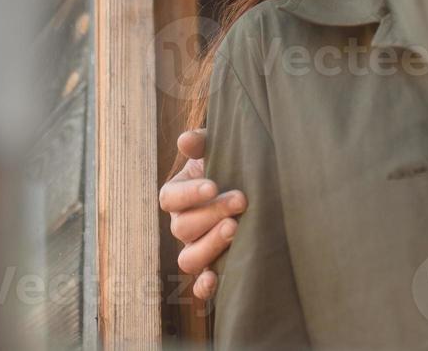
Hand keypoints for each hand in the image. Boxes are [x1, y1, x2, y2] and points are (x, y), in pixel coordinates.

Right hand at [157, 128, 246, 298]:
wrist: (258, 186)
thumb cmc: (232, 165)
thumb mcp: (219, 150)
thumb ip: (202, 144)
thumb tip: (185, 140)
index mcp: (178, 195)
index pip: (169, 198)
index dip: (188, 194)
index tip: (213, 185)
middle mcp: (182, 225)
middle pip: (182, 228)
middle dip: (211, 214)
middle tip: (241, 200)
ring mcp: (196, 248)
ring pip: (188, 259)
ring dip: (209, 246)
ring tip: (235, 229)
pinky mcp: (213, 268)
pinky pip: (200, 284)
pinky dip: (203, 286)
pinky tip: (216, 279)